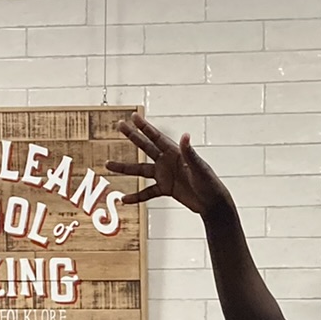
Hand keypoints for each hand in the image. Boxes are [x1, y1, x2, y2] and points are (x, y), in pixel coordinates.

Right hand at [107, 112, 236, 220]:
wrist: (212, 203)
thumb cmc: (209, 183)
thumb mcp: (199, 168)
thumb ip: (190, 153)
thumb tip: (185, 135)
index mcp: (175, 152)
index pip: (157, 137)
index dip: (144, 126)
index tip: (133, 116)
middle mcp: (167, 161)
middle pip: (146, 146)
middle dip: (132, 136)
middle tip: (119, 125)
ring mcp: (165, 175)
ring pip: (140, 170)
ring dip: (124, 168)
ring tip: (108, 165)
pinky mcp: (165, 189)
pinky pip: (147, 192)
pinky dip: (136, 196)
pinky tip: (124, 199)